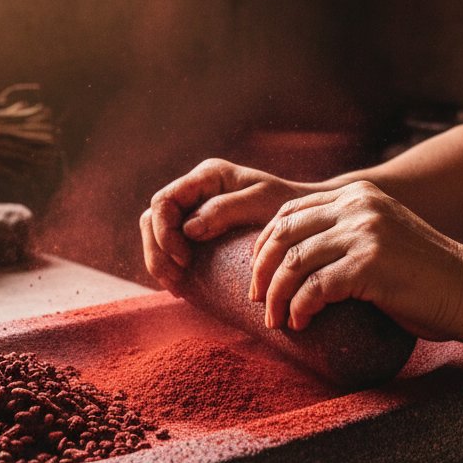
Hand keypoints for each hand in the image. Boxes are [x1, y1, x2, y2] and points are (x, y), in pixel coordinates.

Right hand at [140, 158, 304, 290]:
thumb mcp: (263, 203)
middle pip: (153, 218)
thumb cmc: (291, 207)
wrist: (309, 219)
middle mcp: (195, 191)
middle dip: (158, 250)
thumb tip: (189, 227)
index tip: (184, 258)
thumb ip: (225, 209)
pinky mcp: (197, 231)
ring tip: (177, 285)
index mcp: (207, 177)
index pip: (164, 201)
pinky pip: (169, 246)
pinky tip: (181, 284)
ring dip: (159, 260)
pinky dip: (168, 265)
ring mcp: (194, 210)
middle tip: (178, 278)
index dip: (165, 232)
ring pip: (155, 234)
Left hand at [249, 180, 462, 339]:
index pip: (290, 210)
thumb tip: (292, 262)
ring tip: (276, 319)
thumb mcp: (382, 238)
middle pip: (283, 233)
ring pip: (293, 262)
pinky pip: (314, 288)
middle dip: (261, 269)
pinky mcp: (369, 264)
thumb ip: (345, 236)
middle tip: (255, 298)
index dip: (265, 242)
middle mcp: (358, 206)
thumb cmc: (425, 277)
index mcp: (358, 195)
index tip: (257, 271)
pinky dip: (300, 308)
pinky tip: (301, 323)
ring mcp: (364, 233)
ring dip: (276, 295)